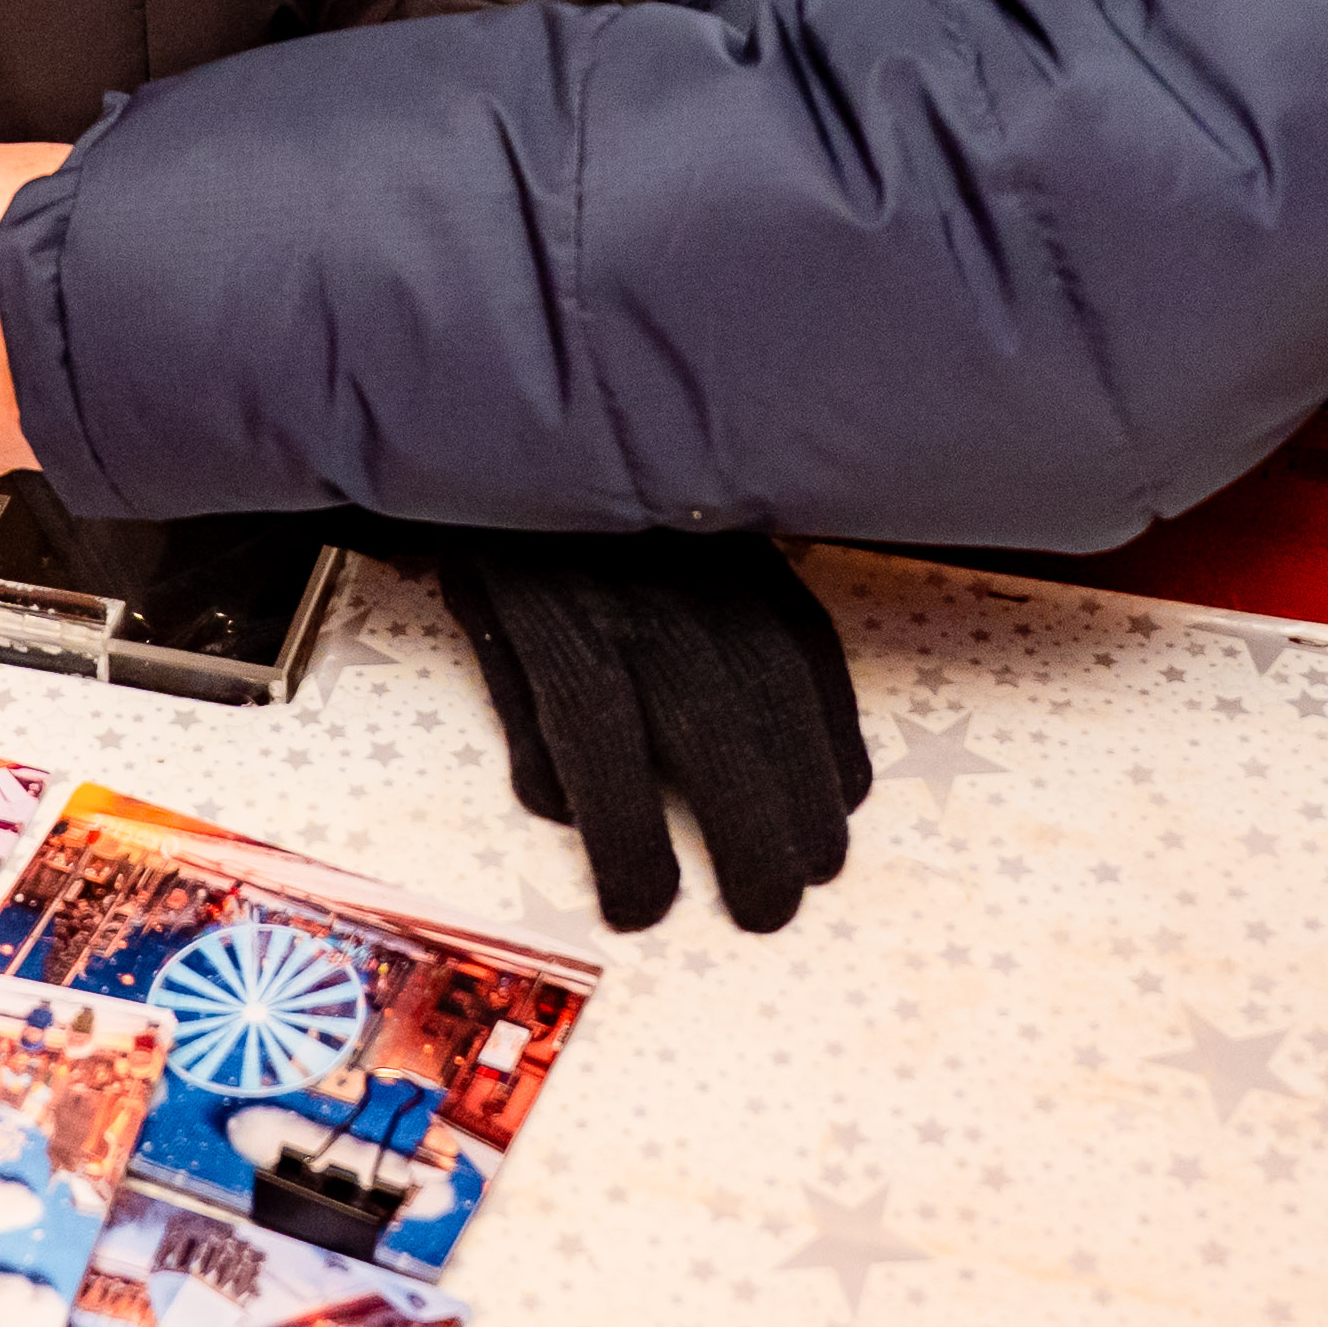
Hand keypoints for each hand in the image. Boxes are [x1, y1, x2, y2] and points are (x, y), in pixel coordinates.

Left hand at [421, 531, 870, 932]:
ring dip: (812, 790)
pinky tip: (843, 786)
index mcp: (560, 619)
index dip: (627, 839)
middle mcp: (644, 599)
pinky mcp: (761, 560)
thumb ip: (525, 718)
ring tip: (820, 863)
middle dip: (750, 832)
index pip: (597, 743)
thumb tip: (566, 810)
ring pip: (780, 694)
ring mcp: (716, 576)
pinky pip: (814, 650)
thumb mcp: (485, 621)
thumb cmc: (512, 539)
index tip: (645, 910)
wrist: (557, 416)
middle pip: (711, 728)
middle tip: (768, 910)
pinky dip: (836, 725)